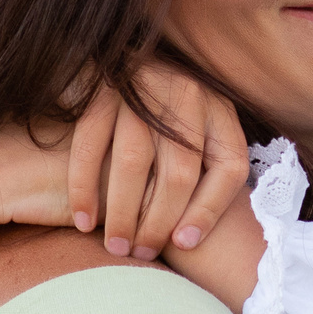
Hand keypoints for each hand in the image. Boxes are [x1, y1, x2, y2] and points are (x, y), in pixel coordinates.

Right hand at [71, 67, 249, 262]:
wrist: (109, 60)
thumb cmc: (157, 117)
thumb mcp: (194, 133)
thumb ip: (203, 170)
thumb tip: (195, 234)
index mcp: (219, 108)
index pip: (229, 168)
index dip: (209, 212)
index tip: (184, 244)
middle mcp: (187, 92)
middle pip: (180, 172)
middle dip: (159, 222)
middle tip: (140, 253)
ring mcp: (142, 86)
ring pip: (134, 163)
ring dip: (123, 213)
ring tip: (116, 247)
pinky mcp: (100, 89)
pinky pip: (90, 145)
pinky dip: (84, 188)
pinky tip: (83, 220)